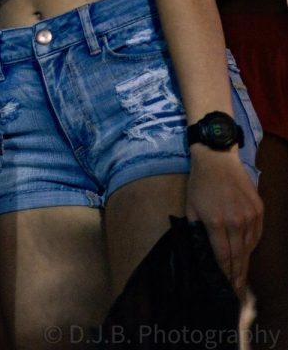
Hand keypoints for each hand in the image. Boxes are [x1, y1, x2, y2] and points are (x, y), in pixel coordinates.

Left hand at [186, 147, 263, 297]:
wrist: (217, 157)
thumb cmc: (200, 183)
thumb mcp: (191, 207)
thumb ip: (197, 232)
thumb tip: (202, 253)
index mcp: (216, 222)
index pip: (223, 257)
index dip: (225, 274)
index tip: (226, 288)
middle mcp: (235, 221)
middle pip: (239, 256)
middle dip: (237, 276)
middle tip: (237, 293)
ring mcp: (249, 215)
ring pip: (249, 247)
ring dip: (245, 263)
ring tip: (242, 278)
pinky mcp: (258, 209)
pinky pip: (257, 235)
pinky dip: (252, 246)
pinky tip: (246, 253)